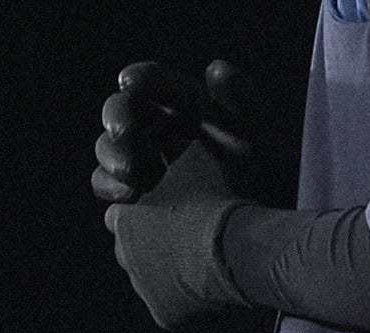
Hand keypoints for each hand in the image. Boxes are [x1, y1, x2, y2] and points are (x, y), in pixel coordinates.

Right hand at [93, 57, 289, 206]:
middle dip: (118, 120)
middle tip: (126, 133)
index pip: (152, 83)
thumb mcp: (253, 135)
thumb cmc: (259, 174)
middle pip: (121, 114)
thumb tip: (217, 70)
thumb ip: (240, 99)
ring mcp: (140, 167)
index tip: (130, 81)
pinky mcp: (134, 203)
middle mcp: (155, 131)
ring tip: (132, 175)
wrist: (260, 224)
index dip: (141, 80)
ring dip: (112, 159)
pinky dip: (113, 192)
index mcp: (180, 107)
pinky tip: (130, 199)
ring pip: (109, 153)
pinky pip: (111, 193)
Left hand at [103, 132, 244, 331]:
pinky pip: (167, 306)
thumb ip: (174, 150)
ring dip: (163, 269)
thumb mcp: (193, 156)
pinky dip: (180, 297)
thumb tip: (176, 119)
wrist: (240, 249)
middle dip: (147, 242)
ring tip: (194, 258)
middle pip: (128, 250)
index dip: (141, 210)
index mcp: (122, 219)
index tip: (161, 208)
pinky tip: (202, 282)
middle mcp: (125, 257)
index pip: (118, 215)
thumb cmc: (217, 197)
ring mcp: (143, 289)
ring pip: (146, 278)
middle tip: (179, 235)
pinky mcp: (164, 315)